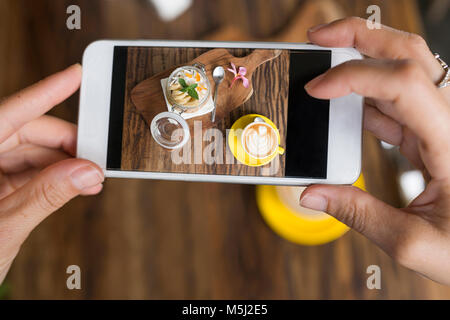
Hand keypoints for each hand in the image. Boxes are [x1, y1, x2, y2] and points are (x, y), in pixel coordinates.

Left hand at [0, 64, 103, 283]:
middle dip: (66, 144)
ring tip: (90, 179)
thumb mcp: (5, 228)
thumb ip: (45, 196)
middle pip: (26, 133)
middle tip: (96, 157)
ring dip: (65, 165)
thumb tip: (84, 171)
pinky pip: (30, 172)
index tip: (73, 76)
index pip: (8, 115)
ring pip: (31, 153)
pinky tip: (75, 185)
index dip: (44, 93)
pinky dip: (55, 178)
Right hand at [300, 18, 449, 284]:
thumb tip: (312, 194)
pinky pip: (398, 102)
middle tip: (319, 36)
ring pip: (405, 70)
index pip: (404, 84)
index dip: (354, 77)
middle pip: (411, 55)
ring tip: (324, 63)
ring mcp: (443, 125)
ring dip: (363, 59)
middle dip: (361, 36)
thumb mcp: (412, 243)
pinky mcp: (433, 134)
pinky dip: (366, 95)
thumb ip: (357, 213)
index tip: (315, 89)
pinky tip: (343, 103)